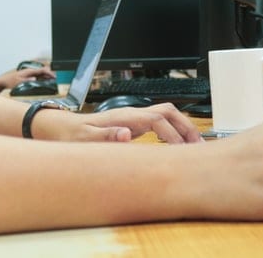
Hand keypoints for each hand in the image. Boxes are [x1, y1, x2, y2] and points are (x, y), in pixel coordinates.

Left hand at [0, 65, 55, 90]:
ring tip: (53, 81)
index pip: (42, 70)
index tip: (55, 77)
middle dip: (49, 75)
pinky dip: (42, 79)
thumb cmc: (10, 81)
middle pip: (42, 72)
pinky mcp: (27, 77)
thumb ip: (27, 80)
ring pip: (40, 75)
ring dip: (46, 77)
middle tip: (56, 79)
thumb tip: (35, 79)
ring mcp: (28, 74)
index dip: (49, 73)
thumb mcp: (19, 82)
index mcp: (29, 71)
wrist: (3, 81)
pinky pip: (37, 77)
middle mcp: (30, 72)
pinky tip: (44, 82)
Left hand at [67, 103, 202, 143]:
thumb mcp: (85, 139)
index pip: (158, 119)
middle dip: (186, 126)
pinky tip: (175, 146)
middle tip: (199, 145)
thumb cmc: (74, 135)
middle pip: (168, 111)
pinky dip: (172, 131)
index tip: (180, 152)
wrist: (63, 128)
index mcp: (125, 117)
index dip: (172, 134)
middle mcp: (132, 114)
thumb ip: (105, 136)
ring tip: (194, 146)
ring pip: (165, 114)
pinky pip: (159, 123)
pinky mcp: (132, 124)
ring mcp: (133, 118)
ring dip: (182, 126)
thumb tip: (126, 134)